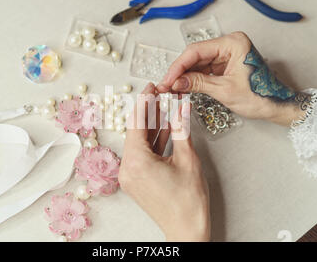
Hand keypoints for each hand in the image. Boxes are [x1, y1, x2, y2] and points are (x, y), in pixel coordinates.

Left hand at [119, 83, 210, 241]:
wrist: (186, 229)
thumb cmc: (188, 201)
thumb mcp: (188, 159)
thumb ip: (181, 129)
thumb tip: (181, 107)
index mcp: (137, 162)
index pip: (137, 123)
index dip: (144, 102)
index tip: (150, 87)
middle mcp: (128, 168)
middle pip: (136, 132)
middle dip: (149, 112)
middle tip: (159, 94)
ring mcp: (130, 176)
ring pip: (139, 143)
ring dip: (152, 126)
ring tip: (163, 107)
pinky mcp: (136, 181)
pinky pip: (142, 155)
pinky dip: (152, 143)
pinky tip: (164, 128)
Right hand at [157, 32, 311, 125]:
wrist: (276, 105)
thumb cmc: (261, 95)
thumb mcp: (225, 90)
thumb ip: (198, 83)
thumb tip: (176, 82)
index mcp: (233, 43)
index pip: (197, 51)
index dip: (178, 66)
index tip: (167, 78)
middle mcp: (229, 45)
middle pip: (196, 56)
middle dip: (180, 72)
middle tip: (166, 85)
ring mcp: (227, 55)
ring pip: (198, 63)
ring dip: (185, 76)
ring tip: (172, 88)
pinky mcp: (225, 65)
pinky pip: (204, 70)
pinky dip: (193, 79)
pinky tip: (183, 86)